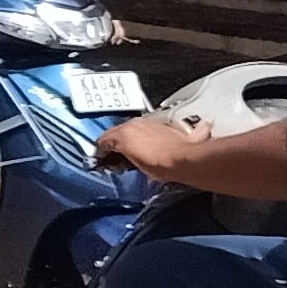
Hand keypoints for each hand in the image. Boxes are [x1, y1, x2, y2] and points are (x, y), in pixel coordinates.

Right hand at [93, 114, 209, 176]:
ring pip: (134, 128)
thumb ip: (122, 155)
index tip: (102, 156)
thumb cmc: (160, 164)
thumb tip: (118, 156)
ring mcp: (151, 123)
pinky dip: (147, 136)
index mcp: (125, 132)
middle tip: (116, 155)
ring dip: (131, 137)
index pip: (105, 138)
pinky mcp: (165, 125)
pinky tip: (151, 145)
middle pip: (119, 131)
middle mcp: (137, 123)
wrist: (184, 160)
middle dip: (116, 142)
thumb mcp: (135, 164)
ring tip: (134, 151)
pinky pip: (150, 129)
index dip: (102, 149)